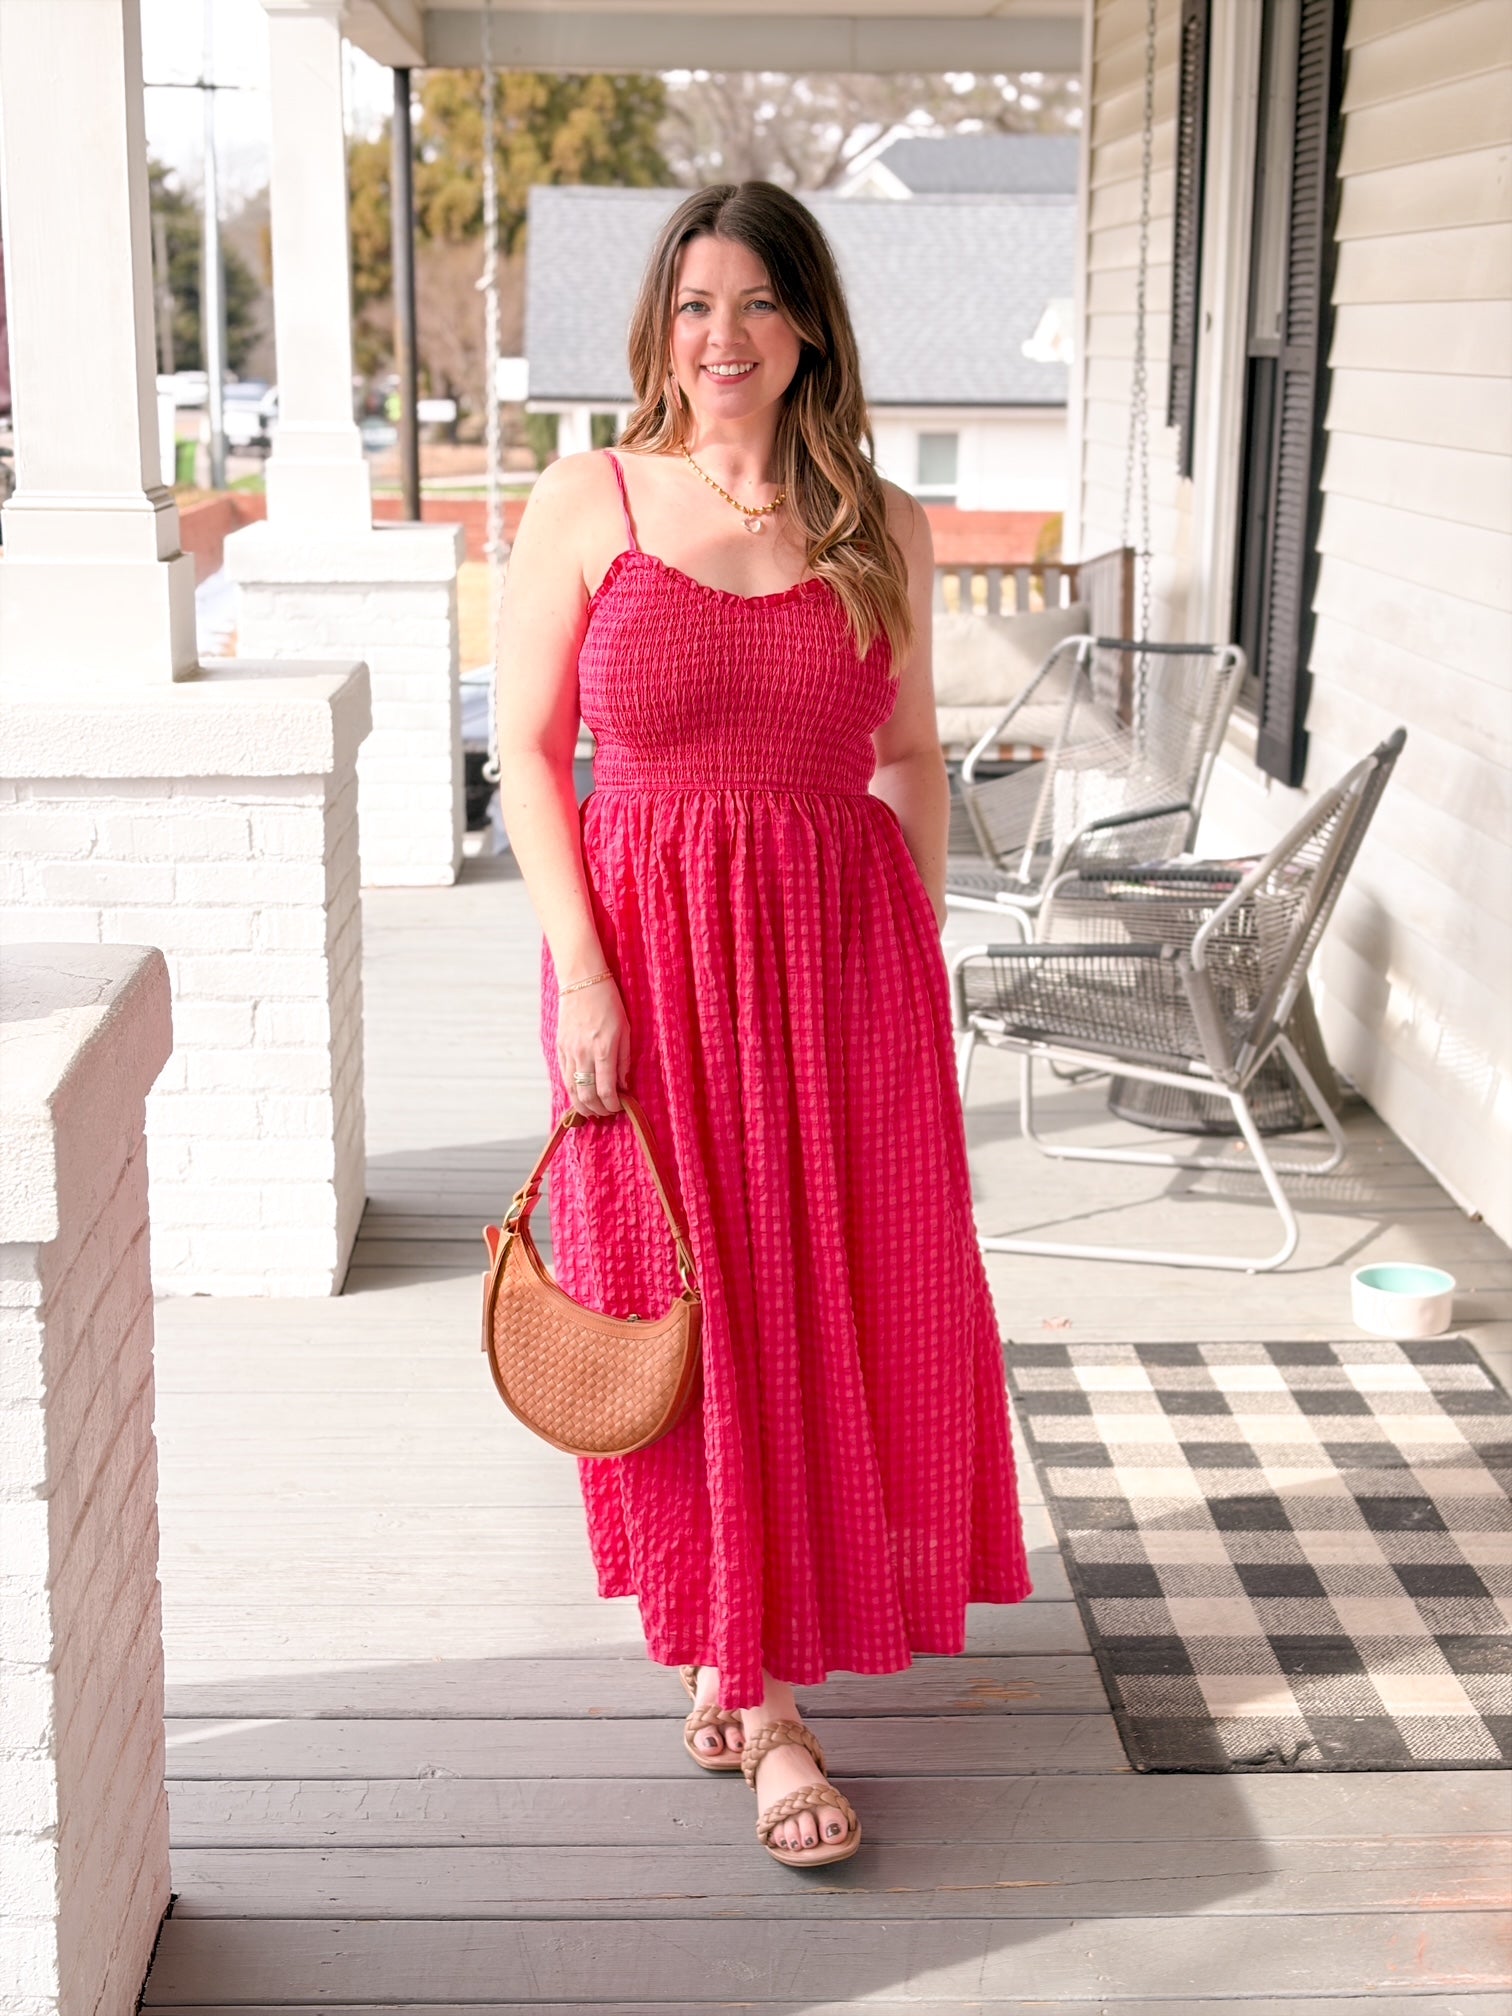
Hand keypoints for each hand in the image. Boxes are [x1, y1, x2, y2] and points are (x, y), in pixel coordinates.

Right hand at [557, 978, 630, 1117]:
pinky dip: (572, 1089)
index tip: (619, 1108)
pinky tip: (579, 1094)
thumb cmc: (609, 1002)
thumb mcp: (626, 1030)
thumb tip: (623, 1085)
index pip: (605, 1090)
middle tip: (606, 1113)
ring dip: (582, 1105)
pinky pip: (564, 1076)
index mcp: (604, 1050)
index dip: (612, 1105)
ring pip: (572, 1089)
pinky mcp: (560, 1047)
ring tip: (592, 1111)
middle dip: (597, 1110)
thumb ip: (624, 1060)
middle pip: (586, 1095)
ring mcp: (569, 1051)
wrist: (582, 982)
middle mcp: (584, 1054)